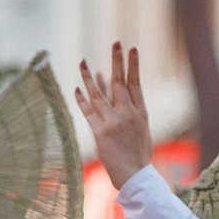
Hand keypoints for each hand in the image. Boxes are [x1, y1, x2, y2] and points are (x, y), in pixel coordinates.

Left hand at [75, 43, 153, 185]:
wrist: (136, 176)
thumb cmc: (138, 154)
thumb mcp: (141, 129)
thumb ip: (131, 110)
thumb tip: (121, 95)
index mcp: (141, 112)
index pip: (135, 83)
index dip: (133, 65)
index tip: (131, 49)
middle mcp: (128, 114)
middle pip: (119, 82)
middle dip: (117, 61)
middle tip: (116, 42)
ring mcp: (114, 122)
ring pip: (99, 94)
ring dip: (89, 77)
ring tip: (83, 61)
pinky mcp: (100, 132)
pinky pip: (88, 111)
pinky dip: (81, 99)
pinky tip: (76, 88)